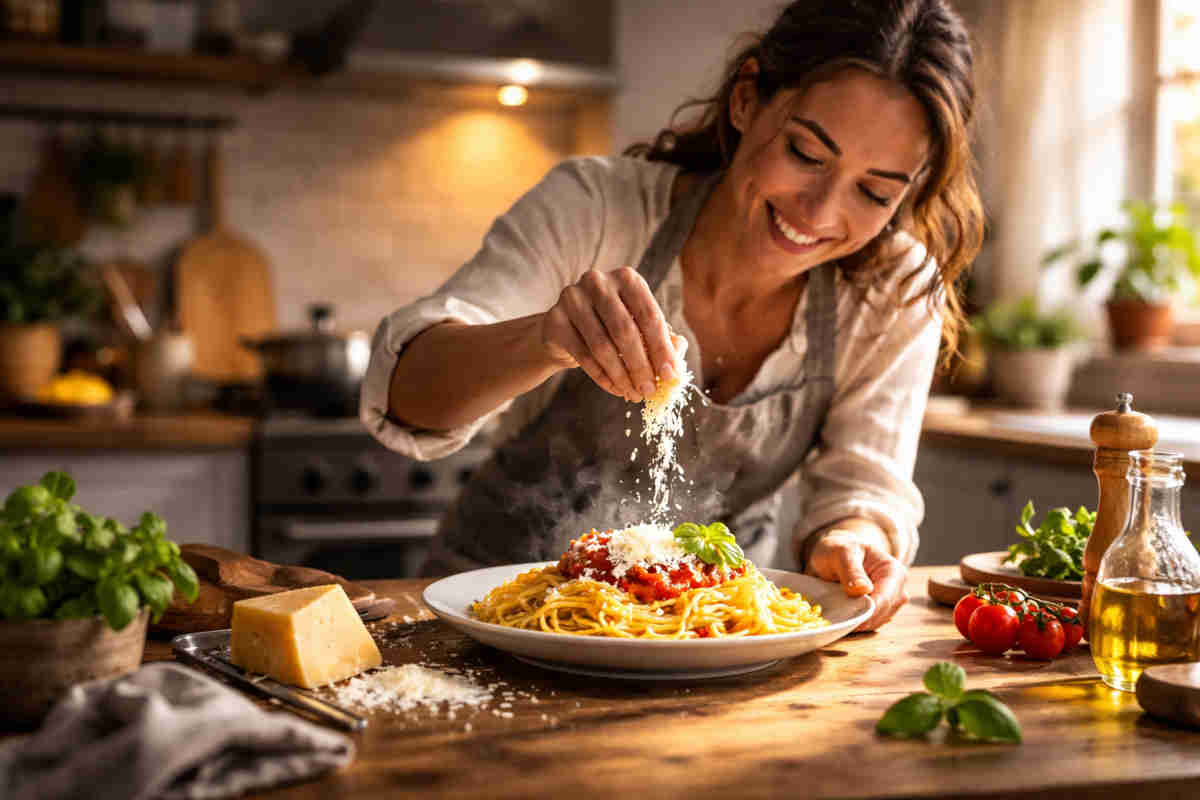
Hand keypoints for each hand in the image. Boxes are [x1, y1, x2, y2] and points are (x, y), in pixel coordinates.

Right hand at [540, 267, 681, 401]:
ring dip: (621, 376)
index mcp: (627, 278)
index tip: (670, 376)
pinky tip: (615, 389)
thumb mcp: (640, 326)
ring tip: (633, 394)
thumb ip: (662, 341)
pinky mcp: (554, 319)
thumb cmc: (612, 326)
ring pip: (602, 346)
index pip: (649, 315)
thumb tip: (675, 369)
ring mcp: (572, 298)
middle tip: (649, 390)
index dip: (662, 348)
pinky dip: (602, 377)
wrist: (566, 328)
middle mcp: (598, 282)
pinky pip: (582, 355)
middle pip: (625, 331)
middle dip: (641, 366)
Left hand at [803, 528, 908, 631]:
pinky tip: (844, 620)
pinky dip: (858, 624)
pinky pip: (872, 624)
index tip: (852, 620)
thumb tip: (864, 589)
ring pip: (879, 621)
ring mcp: (890, 602)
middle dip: (864, 619)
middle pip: (885, 612)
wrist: (832, 556)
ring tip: (840, 619)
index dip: (870, 611)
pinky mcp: (880, 612)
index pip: (886, 597)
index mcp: (893, 571)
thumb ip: (851, 570)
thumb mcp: (841, 554)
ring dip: (860, 623)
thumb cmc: (838, 551)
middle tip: (841, 622)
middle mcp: (897, 588)